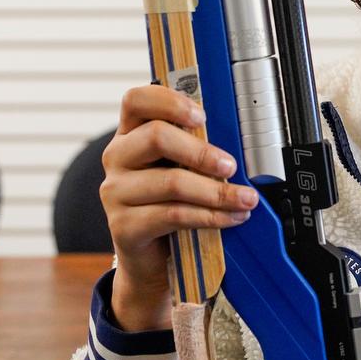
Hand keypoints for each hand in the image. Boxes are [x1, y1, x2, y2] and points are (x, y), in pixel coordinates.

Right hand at [100, 84, 257, 330]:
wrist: (152, 259)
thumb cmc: (170, 204)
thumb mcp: (181, 169)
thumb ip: (195, 149)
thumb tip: (235, 141)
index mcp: (130, 134)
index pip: (137, 100)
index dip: (169, 101)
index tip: (201, 115)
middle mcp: (117, 157)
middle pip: (156, 136)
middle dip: (202, 151)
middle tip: (231, 166)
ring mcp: (115, 192)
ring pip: (171, 181)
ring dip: (216, 192)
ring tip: (244, 199)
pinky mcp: (123, 225)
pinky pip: (173, 215)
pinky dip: (209, 216)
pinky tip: (230, 218)